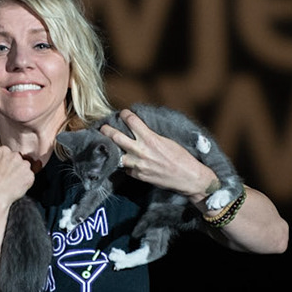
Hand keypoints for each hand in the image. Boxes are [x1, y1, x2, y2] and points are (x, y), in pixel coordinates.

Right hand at [0, 146, 36, 206]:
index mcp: (3, 151)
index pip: (7, 154)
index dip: (4, 163)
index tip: (2, 170)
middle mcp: (15, 156)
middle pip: (17, 159)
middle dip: (13, 167)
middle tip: (6, 177)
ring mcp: (24, 166)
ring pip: (24, 168)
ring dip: (20, 174)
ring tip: (11, 183)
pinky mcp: (30, 177)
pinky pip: (29, 178)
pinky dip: (25, 183)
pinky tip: (15, 187)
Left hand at [101, 109, 217, 199]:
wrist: (188, 177)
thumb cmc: (181, 157)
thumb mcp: (167, 141)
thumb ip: (151, 136)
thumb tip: (140, 131)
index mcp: (150, 139)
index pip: (131, 121)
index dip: (125, 115)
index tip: (123, 113)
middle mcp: (141, 151)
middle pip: (116, 137)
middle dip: (107, 130)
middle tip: (103, 128)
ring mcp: (138, 165)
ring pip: (117, 156)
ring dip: (112, 150)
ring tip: (107, 146)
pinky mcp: (138, 176)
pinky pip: (126, 169)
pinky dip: (125, 165)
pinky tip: (125, 162)